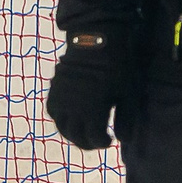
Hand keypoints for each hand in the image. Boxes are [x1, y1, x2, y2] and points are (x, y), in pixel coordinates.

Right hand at [47, 27, 137, 150]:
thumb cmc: (118, 67)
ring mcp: (61, 97)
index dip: (102, 142)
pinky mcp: (55, 88)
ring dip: (72, 133)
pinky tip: (71, 118)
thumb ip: (126, 120)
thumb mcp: (128, 94)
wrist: (97, 39)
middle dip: (88, 142)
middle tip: (98, 140)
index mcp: (91, 110)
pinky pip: (53, 111)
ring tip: (84, 132)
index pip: (93, 138)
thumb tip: (123, 140)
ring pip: (61, 126)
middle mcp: (72, 107)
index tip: (110, 139)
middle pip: (76, 136)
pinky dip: (60, 119)